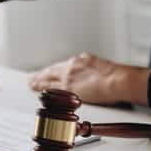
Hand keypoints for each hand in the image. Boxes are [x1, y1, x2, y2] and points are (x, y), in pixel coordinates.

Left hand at [28, 53, 150, 105]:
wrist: (118, 80)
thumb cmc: (116, 76)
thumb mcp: (102, 65)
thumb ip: (92, 68)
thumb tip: (90, 75)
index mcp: (81, 60)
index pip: (63, 66)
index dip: (54, 70)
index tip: (48, 72)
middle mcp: (72, 67)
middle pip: (52, 71)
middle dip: (42, 74)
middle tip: (33, 77)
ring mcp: (69, 77)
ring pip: (49, 79)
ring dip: (38, 81)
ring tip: (31, 83)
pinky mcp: (69, 88)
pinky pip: (52, 89)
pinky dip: (43, 89)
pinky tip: (38, 90)